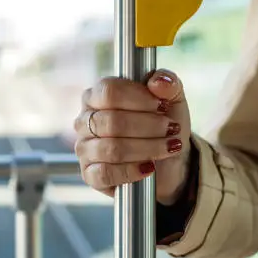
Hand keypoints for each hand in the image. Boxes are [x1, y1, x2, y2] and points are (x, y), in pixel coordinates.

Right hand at [74, 70, 191, 204]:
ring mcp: (85, 148)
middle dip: (149, 126)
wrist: (169, 161)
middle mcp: (85, 120)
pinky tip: (149, 167)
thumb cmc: (164, 124)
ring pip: (111, 149)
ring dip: (147, 148)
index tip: (163, 106)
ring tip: (168, 147)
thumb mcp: (173, 100)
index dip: (139, 99)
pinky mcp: (90, 175)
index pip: (109, 91)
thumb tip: (158, 82)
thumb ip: (168, 83)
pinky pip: (105, 173)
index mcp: (98, 95)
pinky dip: (132, 171)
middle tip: (171, 129)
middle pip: (111, 121)